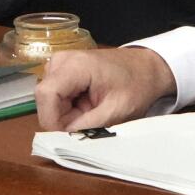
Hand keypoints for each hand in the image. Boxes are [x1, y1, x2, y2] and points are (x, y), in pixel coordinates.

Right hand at [35, 48, 176, 130]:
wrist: (149, 68)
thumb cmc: (138, 85)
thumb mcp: (116, 110)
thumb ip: (87, 124)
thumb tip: (63, 134)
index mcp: (76, 65)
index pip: (46, 94)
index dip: (52, 118)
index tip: (70, 130)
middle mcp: (62, 60)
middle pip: (45, 98)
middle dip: (62, 116)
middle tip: (89, 118)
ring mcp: (60, 63)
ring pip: (49, 99)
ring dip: (66, 111)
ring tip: (92, 108)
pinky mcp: (63, 69)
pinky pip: (55, 95)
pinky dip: (69, 105)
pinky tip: (88, 103)